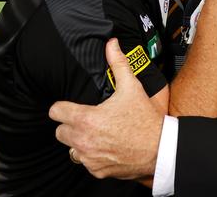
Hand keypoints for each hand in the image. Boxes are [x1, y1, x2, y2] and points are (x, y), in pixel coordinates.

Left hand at [49, 39, 162, 179]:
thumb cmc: (145, 120)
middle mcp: (84, 141)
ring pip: (71, 148)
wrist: (160, 149)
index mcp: (87, 119)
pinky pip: (85, 162)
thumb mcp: (131, 87)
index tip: (69, 106)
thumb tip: (111, 45)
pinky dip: (92, 156)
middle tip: (86, 119)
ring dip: (80, 141)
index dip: (62, 107)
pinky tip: (106, 146)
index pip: (55, 112)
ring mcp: (90, 158)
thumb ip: (118, 63)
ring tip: (97, 133)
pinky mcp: (97, 171)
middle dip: (70, 124)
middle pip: (60, 132)